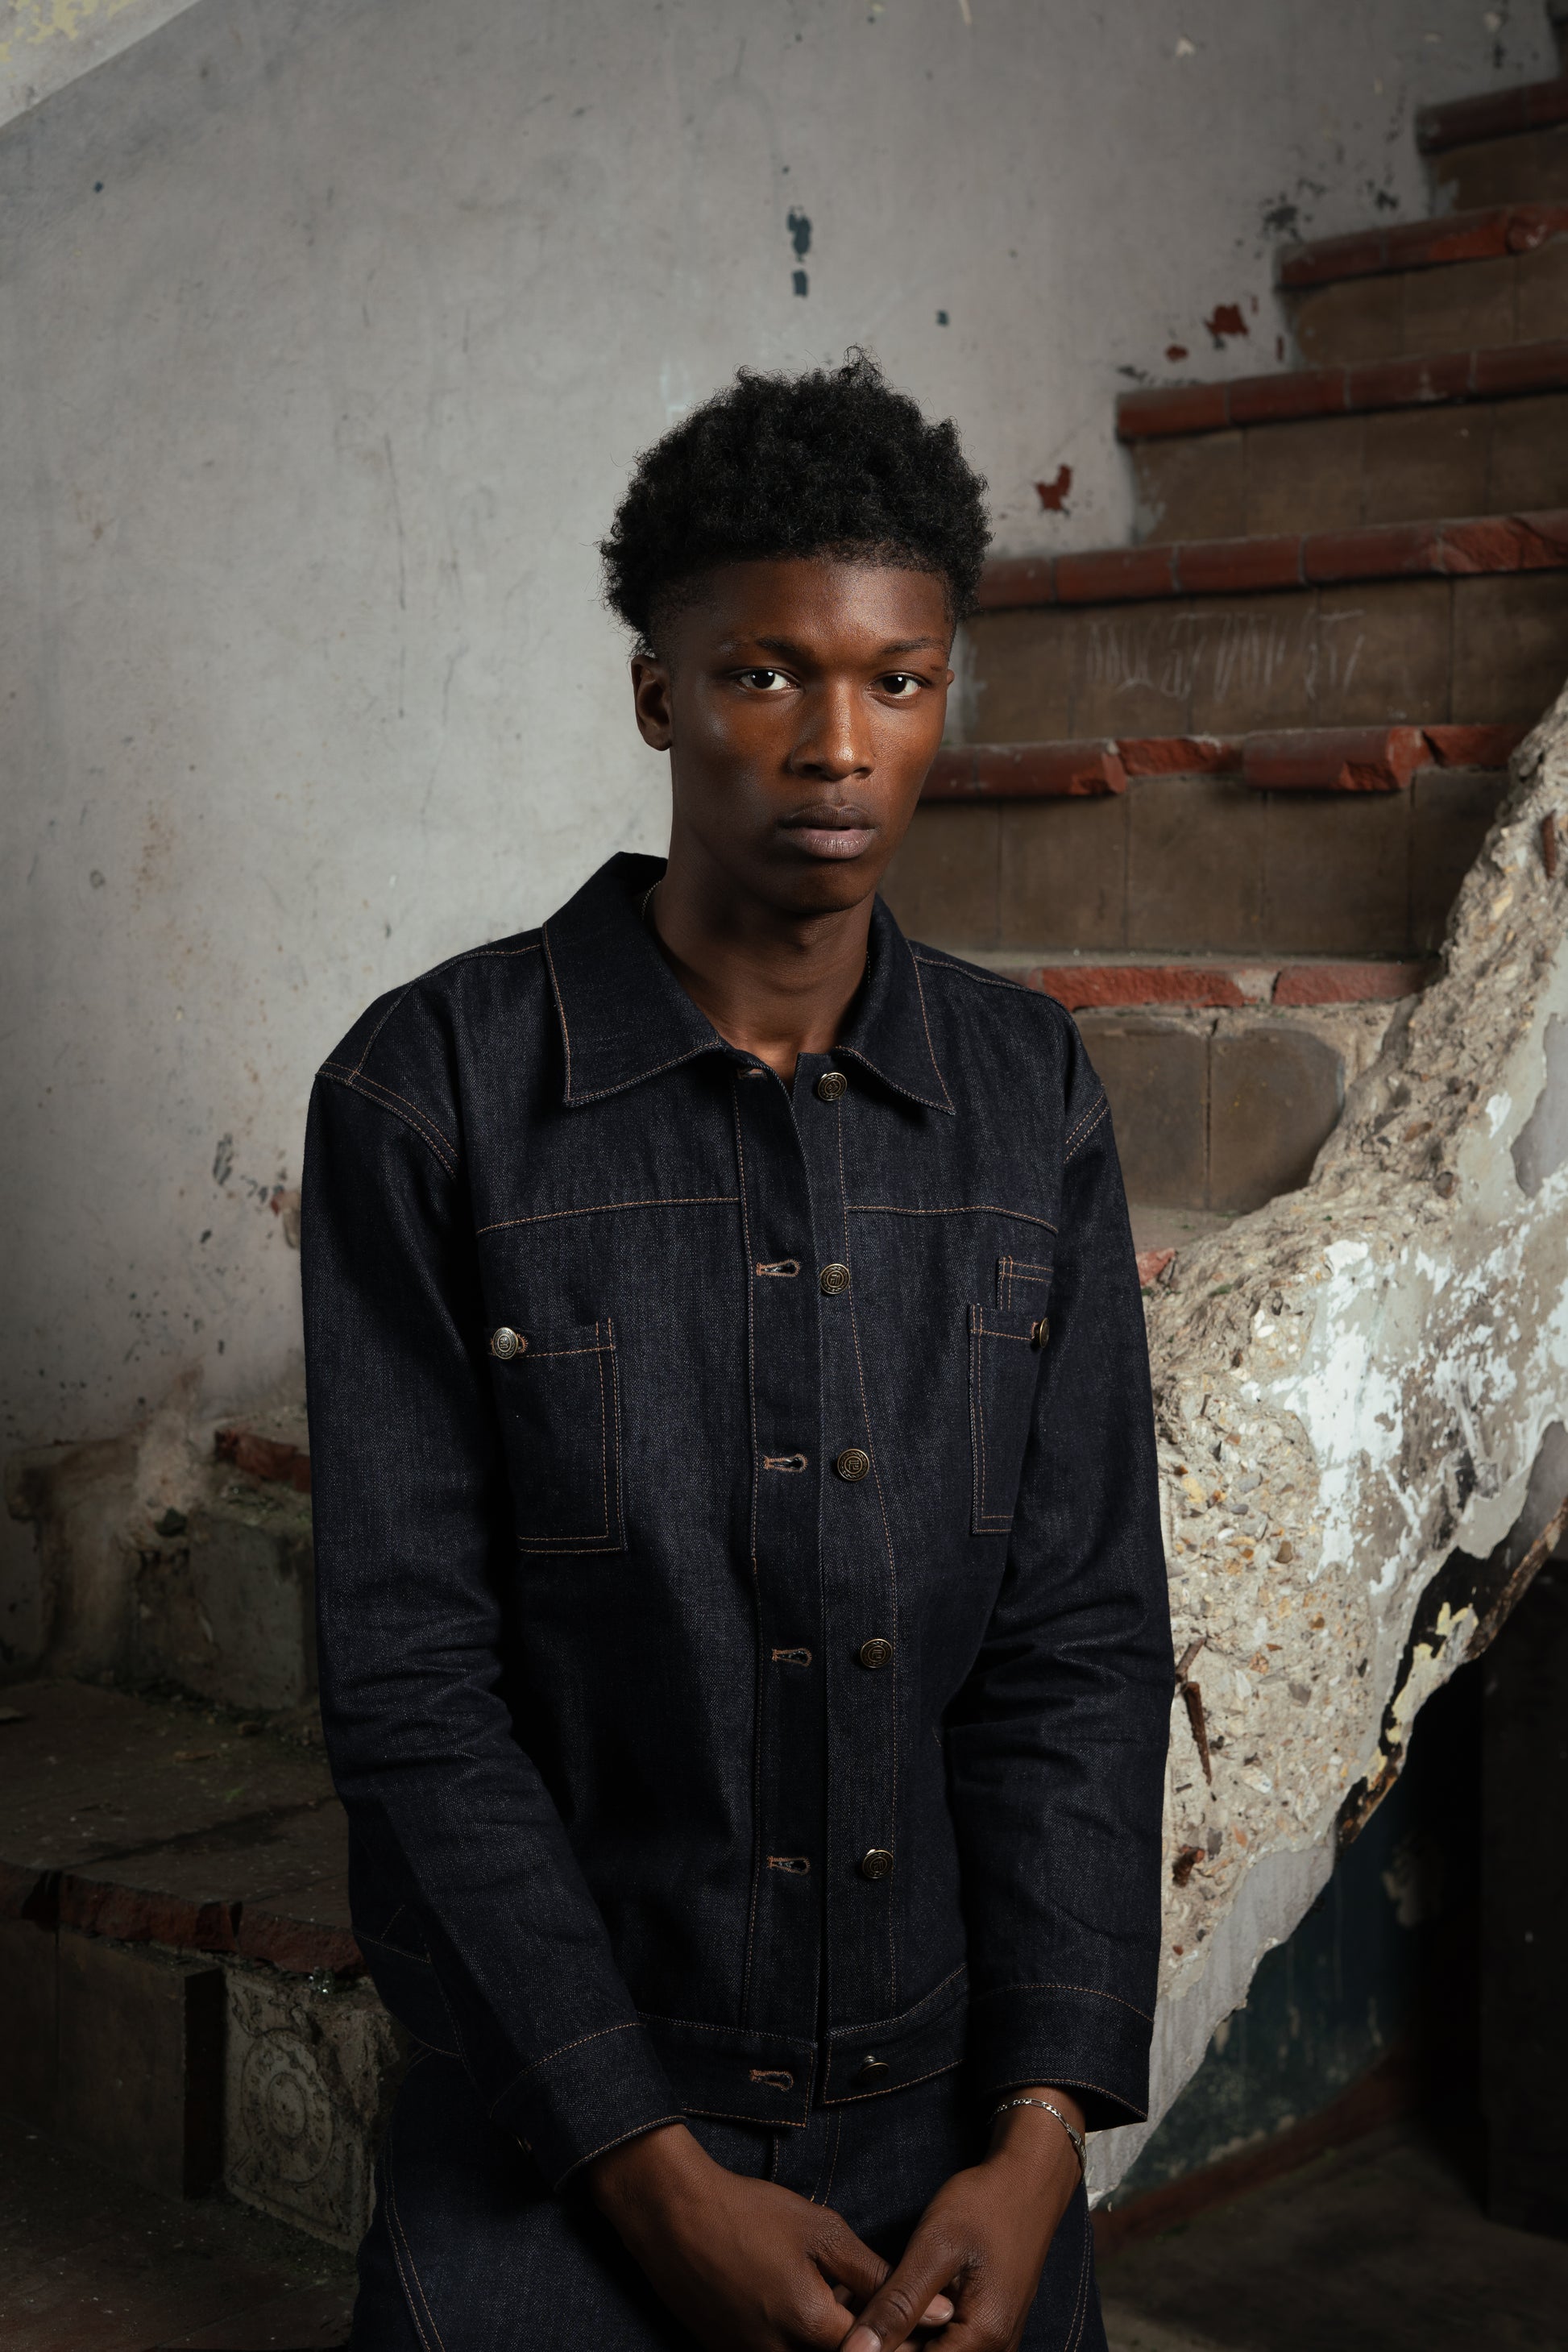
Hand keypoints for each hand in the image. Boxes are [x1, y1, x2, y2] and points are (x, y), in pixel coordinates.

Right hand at [587, 2121, 956, 2350]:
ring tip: (832, 2307)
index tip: (919, 2331)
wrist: (673, 2216)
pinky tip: (799, 2309)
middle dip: (863, 2344)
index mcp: (811, 2326)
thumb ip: (878, 2277)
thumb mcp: (822, 2232)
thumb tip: (940, 2311)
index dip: (903, 2341)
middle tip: (872, 2314)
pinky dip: (794, 2342)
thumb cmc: (751, 2215)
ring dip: (826, 2341)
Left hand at [839, 2089, 1084, 2351]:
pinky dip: (915, 2328)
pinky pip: (945, 2342)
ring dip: (899, 2337)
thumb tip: (855, 2351)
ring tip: (869, 2303)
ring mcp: (994, 2342)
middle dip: (886, 2343)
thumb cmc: (983, 2206)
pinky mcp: (988, 2328)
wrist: (1028, 2181)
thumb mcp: (934, 2249)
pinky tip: (892, 2301)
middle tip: (855, 2305)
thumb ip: (896, 2307)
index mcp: (983, 2340)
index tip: (848, 2327)